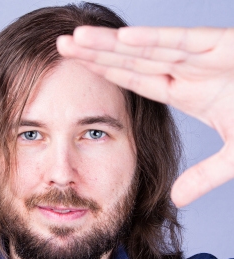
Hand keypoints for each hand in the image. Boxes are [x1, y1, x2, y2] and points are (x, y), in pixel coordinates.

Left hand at [57, 26, 233, 206]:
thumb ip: (203, 177)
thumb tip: (176, 199)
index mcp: (187, 91)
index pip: (135, 79)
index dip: (105, 73)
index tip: (78, 71)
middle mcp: (189, 71)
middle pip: (131, 61)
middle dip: (95, 54)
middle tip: (61, 47)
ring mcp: (205, 57)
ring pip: (148, 48)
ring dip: (110, 44)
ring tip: (75, 39)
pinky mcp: (228, 47)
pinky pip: (185, 43)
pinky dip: (154, 41)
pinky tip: (122, 39)